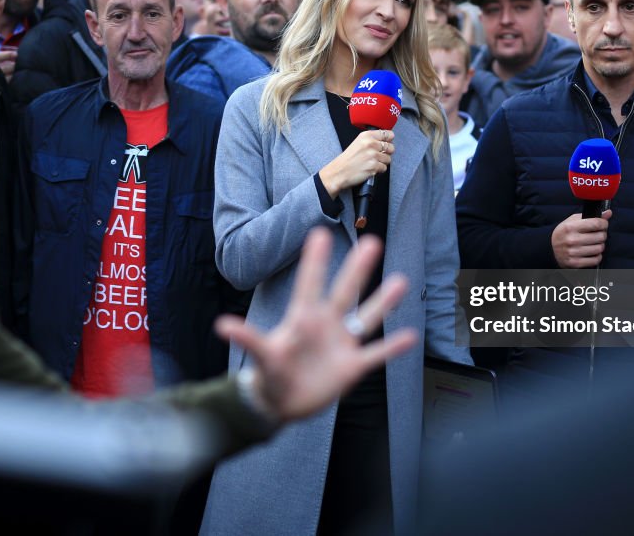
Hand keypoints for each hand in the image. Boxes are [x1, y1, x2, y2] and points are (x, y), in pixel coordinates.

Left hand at [215, 227, 415, 421]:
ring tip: (402, 281)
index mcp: (303, 318)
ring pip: (366, 318)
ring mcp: (342, 343)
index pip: (310, 284)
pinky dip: (392, 348)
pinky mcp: (352, 366)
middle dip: (358, 269)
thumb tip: (222, 325)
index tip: (320, 233)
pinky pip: (376, 355)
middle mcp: (326, 324)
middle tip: (372, 241)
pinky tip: (410, 336)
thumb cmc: (271, 372)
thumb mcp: (262, 355)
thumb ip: (248, 338)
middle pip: (345, 292)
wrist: (282, 401)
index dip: (315, 261)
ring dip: (383, 302)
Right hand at [318, 129, 394, 197]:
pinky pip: (384, 168)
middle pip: (391, 147)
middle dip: (387, 153)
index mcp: (366, 136)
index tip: (387, 143)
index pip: (388, 134)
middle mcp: (370, 144)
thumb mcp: (358, 143)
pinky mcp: (374, 166)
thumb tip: (386, 141)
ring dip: (382, 162)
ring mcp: (373, 155)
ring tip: (372, 163)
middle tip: (378, 156)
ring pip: (388, 159)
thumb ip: (371, 140)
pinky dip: (379, 170)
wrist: (338, 172)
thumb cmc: (347, 159)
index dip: (389, 140)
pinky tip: (370, 168)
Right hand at [551, 209, 612, 267]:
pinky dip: (597, 256)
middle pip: (600, 236)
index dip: (604, 224)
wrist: (550, 249)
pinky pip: (596, 259)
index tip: (603, 224)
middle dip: (602, 234)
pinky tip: (591, 252)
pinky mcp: (575, 263)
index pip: (596, 224)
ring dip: (600, 245)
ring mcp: (573, 252)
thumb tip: (608, 213)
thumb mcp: (573, 221)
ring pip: (600, 248)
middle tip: (598, 234)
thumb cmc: (564, 233)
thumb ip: (591, 216)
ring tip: (594, 243)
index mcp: (570, 227)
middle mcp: (572, 240)